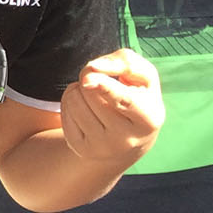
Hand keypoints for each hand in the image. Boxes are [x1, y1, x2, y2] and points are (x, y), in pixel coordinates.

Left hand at [60, 48, 163, 164]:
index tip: (87, 79)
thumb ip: (126, 63)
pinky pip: (64, 112)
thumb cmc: (138, 99)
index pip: (124, 101)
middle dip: (89, 78)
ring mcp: (103, 147)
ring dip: (78, 90)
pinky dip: (70, 103)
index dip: (105, 87)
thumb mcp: (144, 79)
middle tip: (99, 82)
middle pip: (90, 93)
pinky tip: (85, 110)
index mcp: (149, 119)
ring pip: (74, 101)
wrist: (128, 142)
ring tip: (93, 97)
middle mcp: (126, 139)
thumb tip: (93, 68)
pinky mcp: (81, 149)